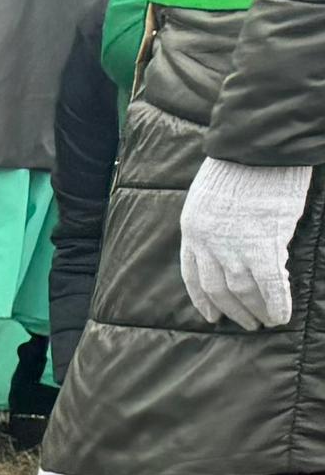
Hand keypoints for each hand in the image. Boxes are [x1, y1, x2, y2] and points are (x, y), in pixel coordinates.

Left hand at [181, 157, 310, 330]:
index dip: (202, 299)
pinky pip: (269, 284)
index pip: (193, 275)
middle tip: (244, 323)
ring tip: (264, 322)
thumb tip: (231, 246)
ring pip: (242, 291)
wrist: (256, 151)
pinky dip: (276, 303)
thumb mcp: (208, 199)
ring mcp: (234, 247)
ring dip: (254, 310)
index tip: (210, 314)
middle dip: (231, 309)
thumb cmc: (237, 167)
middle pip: (217, 289)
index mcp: (192, 231)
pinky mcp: (264, 245)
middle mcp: (208, 244)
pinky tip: (281, 315)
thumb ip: (214, 225)